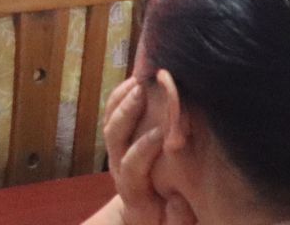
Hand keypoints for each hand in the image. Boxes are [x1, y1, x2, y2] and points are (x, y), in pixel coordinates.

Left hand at [101, 77, 196, 224]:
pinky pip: (112, 114)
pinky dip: (120, 96)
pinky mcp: (117, 141)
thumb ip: (178, 218)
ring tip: (139, 79)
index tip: (165, 134)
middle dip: (127, 113)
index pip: (131, 164)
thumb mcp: (173, 224)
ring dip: (122, 99)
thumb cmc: (165, 219)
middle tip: (143, 92)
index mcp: (132, 188)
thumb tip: (179, 201)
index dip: (144, 148)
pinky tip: (136, 80)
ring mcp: (114, 152)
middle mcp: (117, 167)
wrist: (145, 215)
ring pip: (110, 121)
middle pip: (114, 136)